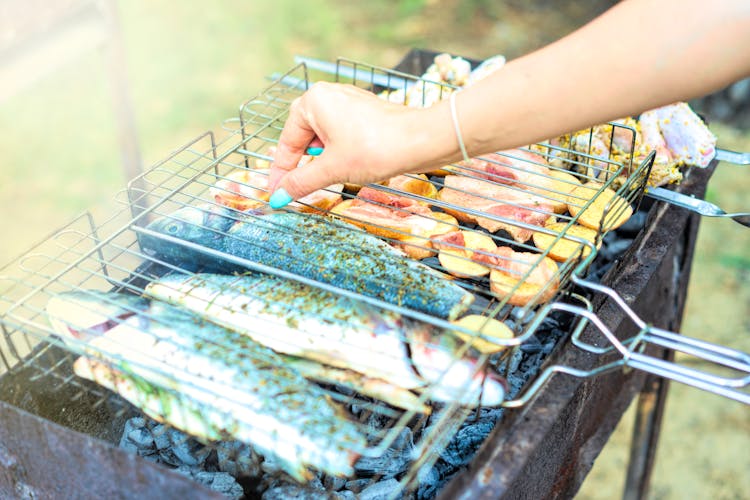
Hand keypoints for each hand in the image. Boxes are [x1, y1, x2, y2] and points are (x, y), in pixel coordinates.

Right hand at [268, 82, 449, 206]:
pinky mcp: (365, 113)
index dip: (281, 172)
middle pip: (303, 138)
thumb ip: (301, 182)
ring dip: (321, 161)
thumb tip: (279, 196)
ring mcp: (348, 102)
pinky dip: (337, 153)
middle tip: (295, 190)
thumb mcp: (331, 169)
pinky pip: (340, 135)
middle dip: (300, 165)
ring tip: (326, 179)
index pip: (287, 142)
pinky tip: (346, 167)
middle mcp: (328, 96)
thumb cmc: (375, 148)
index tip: (275, 193)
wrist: (421, 140)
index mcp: (313, 101)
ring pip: (323, 138)